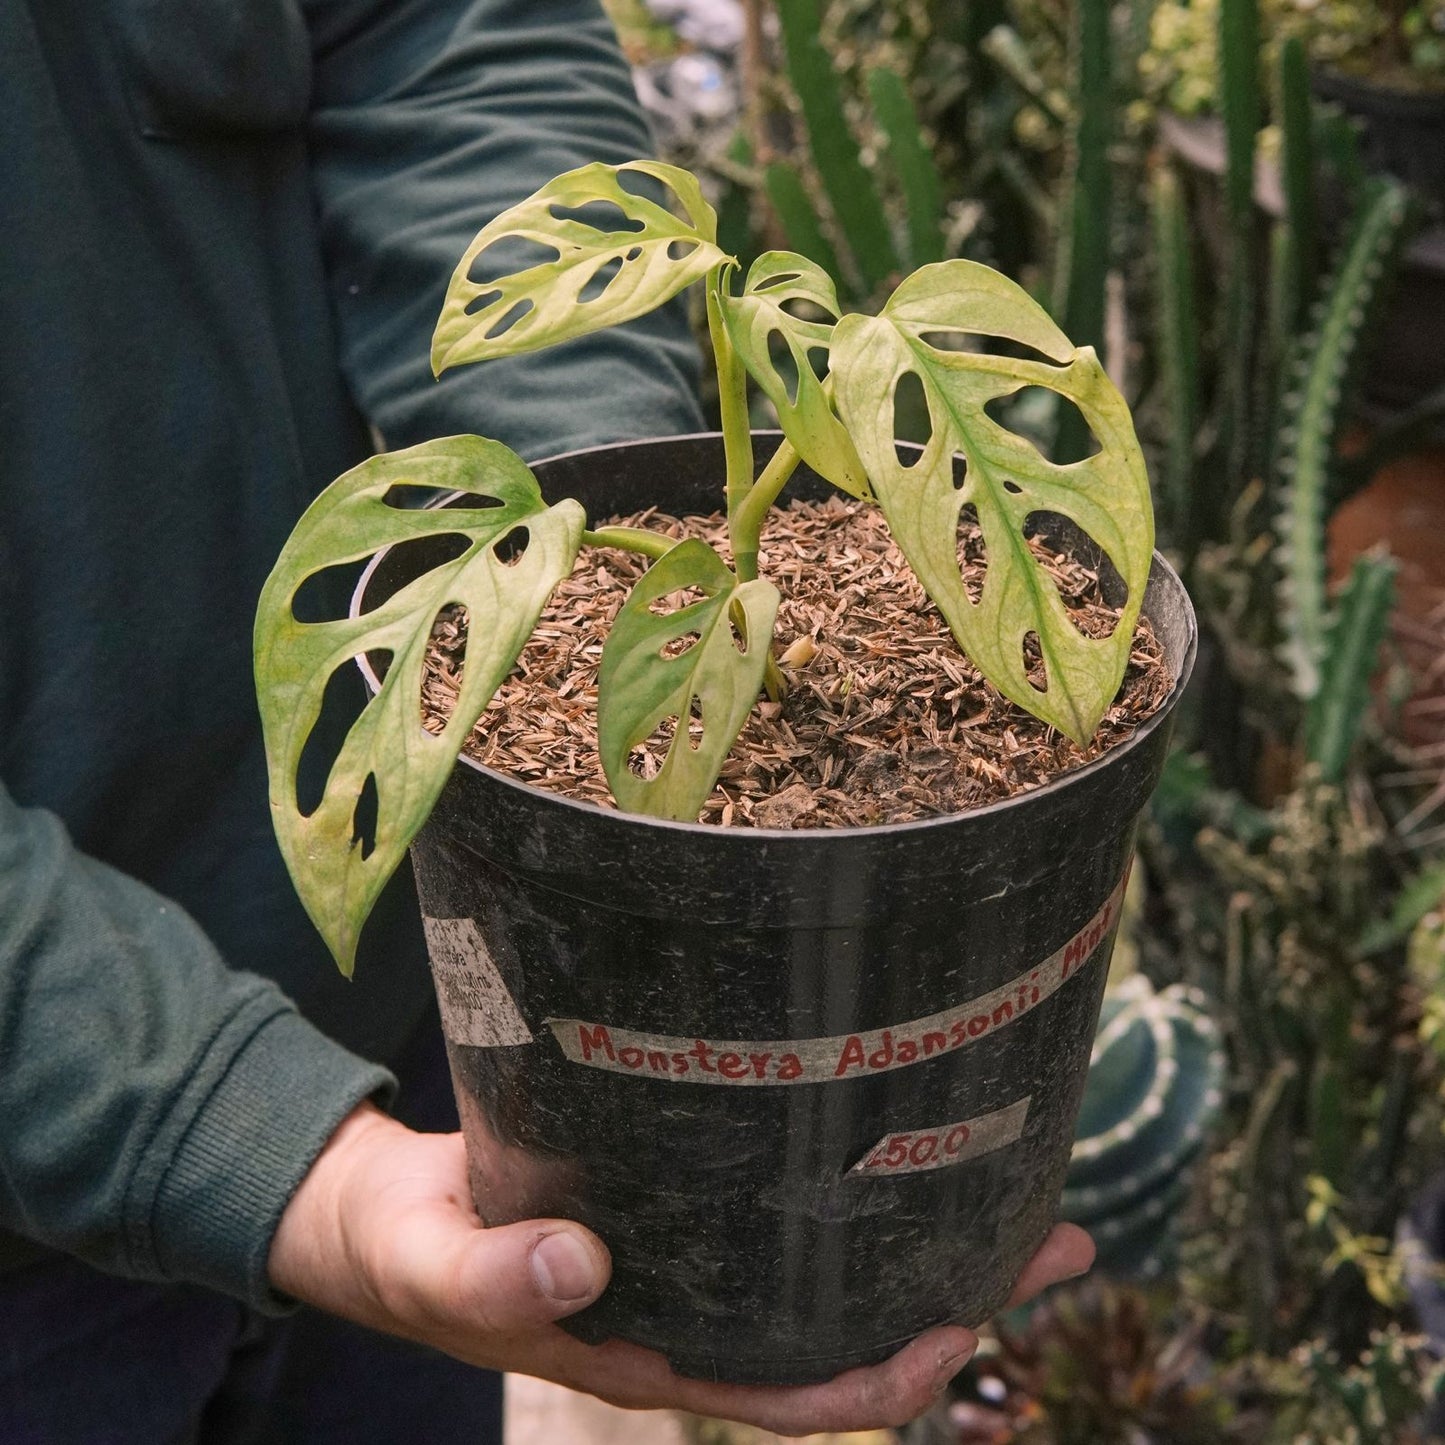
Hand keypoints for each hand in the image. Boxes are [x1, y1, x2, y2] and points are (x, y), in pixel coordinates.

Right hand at [269, 1104, 1092, 1435]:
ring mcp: (697, 1256)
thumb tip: (582, 1262)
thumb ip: (494, 1280)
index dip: (879, 1376)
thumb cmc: (407, 1251)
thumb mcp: (433, 1267)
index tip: (964, 1331)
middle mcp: (693, 1311)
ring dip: (929, 1234)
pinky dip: (851, 1182)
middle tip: (1060, 1235)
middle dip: (955, 1295)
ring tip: (1028, 1182)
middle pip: (843, 1323)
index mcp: (648, 1352)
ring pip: (832, 1262)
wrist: (387, 1212)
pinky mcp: (685, 1195)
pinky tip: (897, 1132)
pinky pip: (786, 1204)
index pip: (788, 1390)